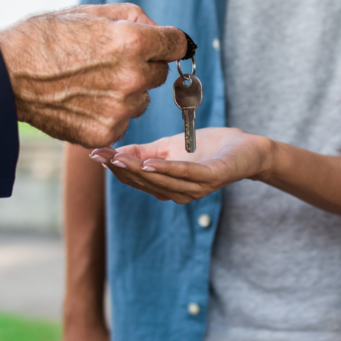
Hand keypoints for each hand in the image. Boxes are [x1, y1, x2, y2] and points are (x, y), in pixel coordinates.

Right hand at [0, 3, 189, 146]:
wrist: (4, 75)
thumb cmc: (43, 37)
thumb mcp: (89, 12)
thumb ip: (133, 18)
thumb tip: (161, 30)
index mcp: (132, 42)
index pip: (178, 44)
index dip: (170, 43)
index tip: (165, 45)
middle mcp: (132, 78)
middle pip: (160, 74)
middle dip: (143, 66)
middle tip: (109, 62)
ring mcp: (120, 109)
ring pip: (141, 100)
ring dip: (126, 93)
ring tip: (89, 83)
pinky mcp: (106, 132)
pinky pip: (123, 121)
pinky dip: (109, 114)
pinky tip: (82, 102)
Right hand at [88, 127, 272, 203]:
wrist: (247, 149)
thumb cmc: (210, 148)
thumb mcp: (170, 146)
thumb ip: (144, 151)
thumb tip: (115, 151)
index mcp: (167, 186)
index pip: (135, 179)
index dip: (114, 167)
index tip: (93, 154)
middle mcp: (179, 193)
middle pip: (145, 182)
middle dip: (121, 169)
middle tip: (100, 155)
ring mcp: (196, 188)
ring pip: (161, 181)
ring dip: (139, 171)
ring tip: (118, 159)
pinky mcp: (212, 177)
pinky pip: (186, 175)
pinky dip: (168, 169)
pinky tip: (151, 162)